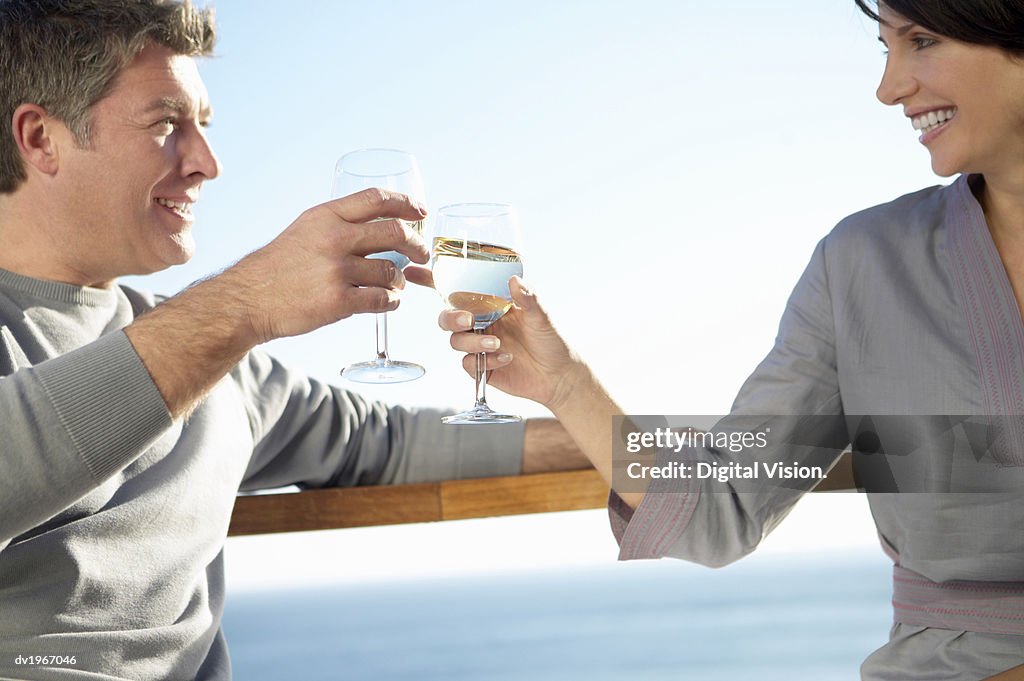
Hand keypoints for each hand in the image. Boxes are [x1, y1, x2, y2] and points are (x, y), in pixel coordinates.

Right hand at [230, 188, 428, 343]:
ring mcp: (337, 271)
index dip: (405, 203)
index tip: (420, 212)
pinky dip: (392, 302)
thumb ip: (338, 224)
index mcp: (326, 216)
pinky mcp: (338, 302)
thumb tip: (378, 225)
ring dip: (400, 279)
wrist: (249, 299)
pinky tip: (388, 301)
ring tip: (396, 284)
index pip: (376, 199)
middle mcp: (334, 239)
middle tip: (421, 254)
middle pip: (395, 232)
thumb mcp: (305, 230)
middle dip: (417, 244)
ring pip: (392, 271)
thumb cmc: (279, 266)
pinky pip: (383, 300)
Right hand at [439, 276, 583, 411]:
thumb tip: (515, 280)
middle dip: (451, 317)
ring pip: (455, 341)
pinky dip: (484, 361)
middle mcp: (481, 322)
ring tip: (496, 344)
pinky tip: (505, 359)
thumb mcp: (543, 316)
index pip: (457, 289)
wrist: (560, 377)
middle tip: (468, 320)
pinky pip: (468, 364)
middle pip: (447, 316)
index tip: (413, 271)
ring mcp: (479, 345)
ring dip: (472, 341)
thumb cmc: (552, 341)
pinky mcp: (482, 368)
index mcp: (491, 303)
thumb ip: (529, 298)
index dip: (432, 280)